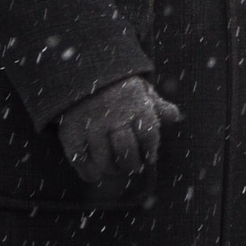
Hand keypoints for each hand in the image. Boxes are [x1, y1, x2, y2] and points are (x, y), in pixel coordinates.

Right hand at [56, 74, 181, 184]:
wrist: (81, 72)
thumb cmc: (118, 87)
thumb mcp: (141, 90)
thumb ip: (158, 105)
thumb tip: (174, 116)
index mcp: (135, 104)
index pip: (149, 135)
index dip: (150, 151)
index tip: (149, 157)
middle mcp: (113, 116)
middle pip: (126, 151)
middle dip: (132, 165)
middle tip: (132, 167)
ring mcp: (91, 125)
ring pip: (104, 162)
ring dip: (112, 171)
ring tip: (115, 169)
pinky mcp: (71, 133)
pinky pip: (80, 163)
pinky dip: (89, 172)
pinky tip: (96, 171)